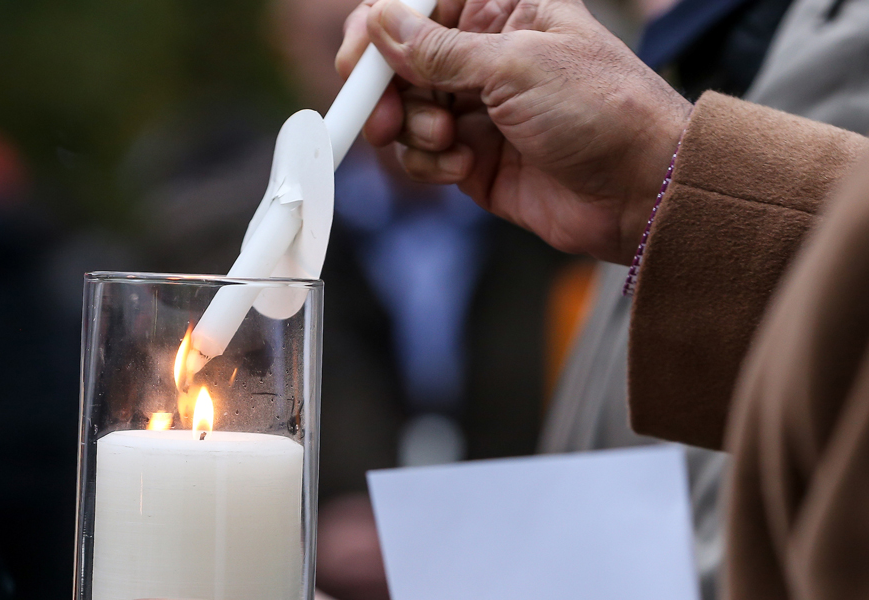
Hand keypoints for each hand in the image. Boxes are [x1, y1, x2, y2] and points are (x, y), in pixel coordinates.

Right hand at [336, 0, 692, 263]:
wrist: (641, 193)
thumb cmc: (603, 111)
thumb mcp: (516, 66)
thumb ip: (440, 49)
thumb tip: (381, 22)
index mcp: (504, 10)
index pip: (418, 5)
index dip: (380, 28)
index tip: (359, 61)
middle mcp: (485, 55)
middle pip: (400, 60)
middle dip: (386, 88)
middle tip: (382, 116)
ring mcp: (476, 107)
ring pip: (404, 109)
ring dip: (413, 128)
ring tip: (449, 140)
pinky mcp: (472, 156)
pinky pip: (421, 154)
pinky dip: (431, 163)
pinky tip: (466, 166)